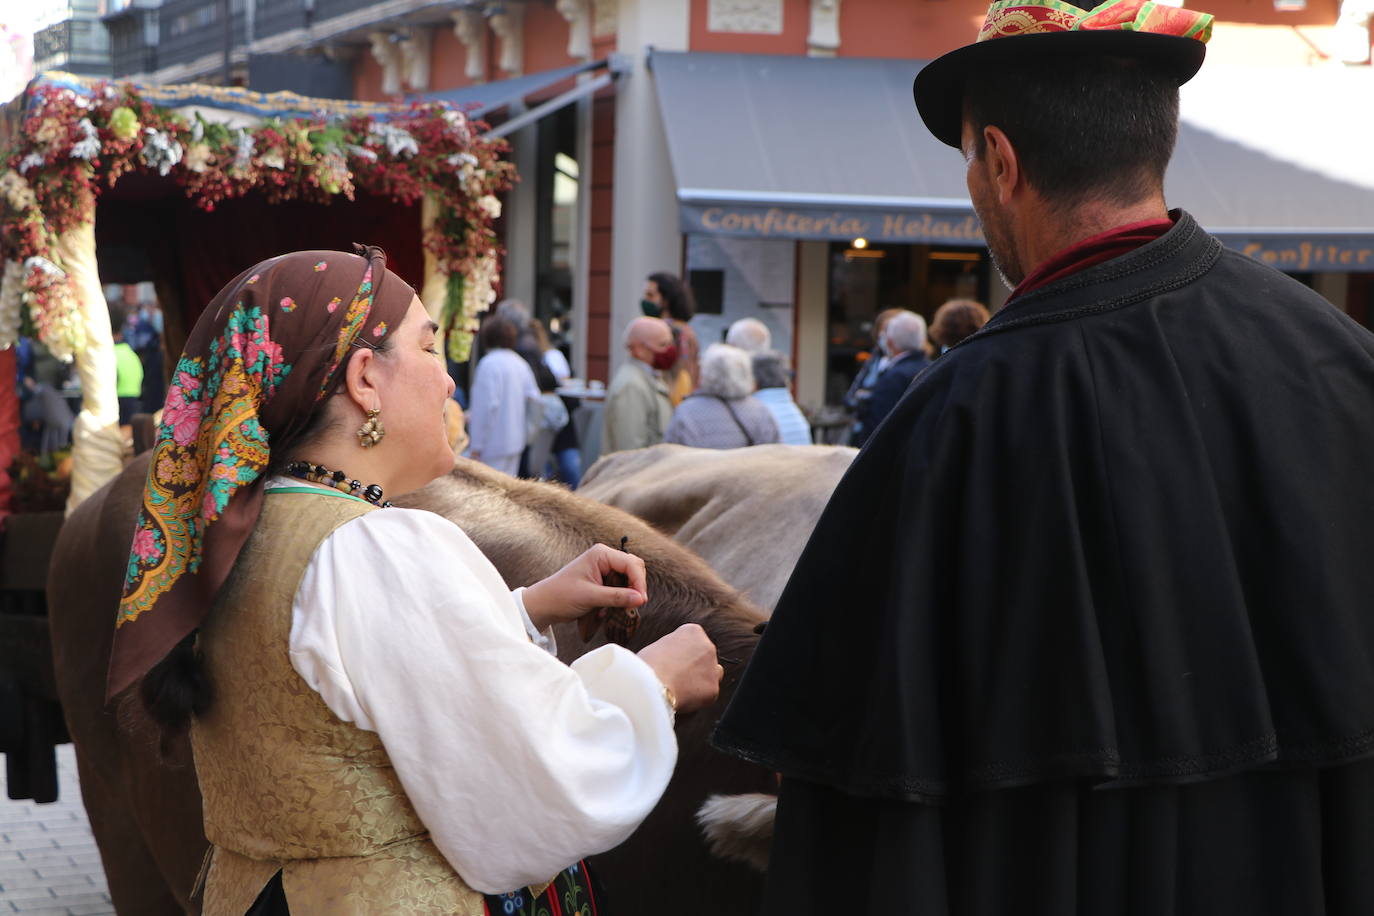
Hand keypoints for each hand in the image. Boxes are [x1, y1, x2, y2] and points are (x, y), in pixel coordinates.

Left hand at [522, 544, 647, 631]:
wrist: (544, 604)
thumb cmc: (561, 596)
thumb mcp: (590, 597)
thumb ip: (617, 597)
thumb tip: (641, 599)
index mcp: (601, 554)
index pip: (631, 564)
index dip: (639, 582)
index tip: (641, 601)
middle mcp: (605, 557)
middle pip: (634, 569)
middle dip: (636, 587)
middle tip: (633, 606)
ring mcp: (604, 568)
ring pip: (629, 578)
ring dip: (627, 594)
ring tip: (619, 610)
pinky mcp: (603, 579)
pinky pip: (620, 586)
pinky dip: (619, 598)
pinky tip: (607, 610)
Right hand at [637, 623, 721, 713]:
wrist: (651, 685)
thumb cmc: (646, 665)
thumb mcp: (658, 646)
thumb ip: (672, 649)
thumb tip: (672, 660)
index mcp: (692, 631)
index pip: (693, 640)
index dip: (682, 653)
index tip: (673, 662)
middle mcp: (707, 646)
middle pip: (705, 656)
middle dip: (695, 666)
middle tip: (678, 677)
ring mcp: (712, 668)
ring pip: (714, 673)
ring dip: (703, 679)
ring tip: (684, 688)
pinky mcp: (713, 689)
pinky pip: (709, 694)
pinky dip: (699, 698)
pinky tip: (684, 699)